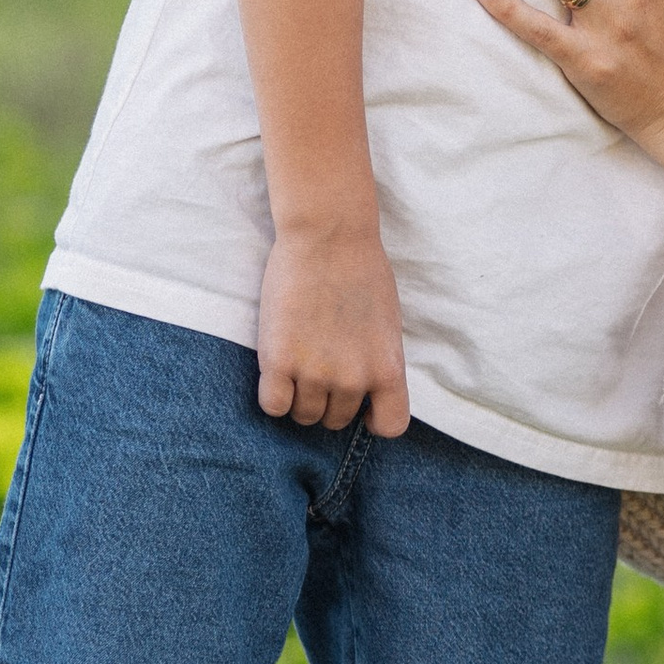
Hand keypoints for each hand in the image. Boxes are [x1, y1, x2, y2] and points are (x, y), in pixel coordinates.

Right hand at [257, 219, 410, 434]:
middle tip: (319, 370)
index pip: (390, 426)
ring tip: (297, 366)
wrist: (329, 238)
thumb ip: (377, 362)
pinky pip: (273, 406)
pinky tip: (276, 373)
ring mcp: (315, 374)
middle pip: (336, 421)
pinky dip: (274, 396)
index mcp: (388, 370)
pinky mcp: (278, 362)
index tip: (363, 407)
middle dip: (328, 402)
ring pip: (303, 416)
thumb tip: (365, 390)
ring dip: (299, 399)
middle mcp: (353, 380)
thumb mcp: (387, 326)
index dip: (373, 420)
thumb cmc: (362, 272)